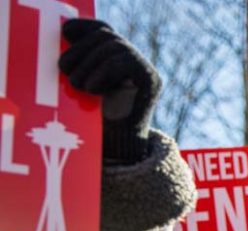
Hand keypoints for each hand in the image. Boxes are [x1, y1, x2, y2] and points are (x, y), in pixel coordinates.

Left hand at [59, 19, 161, 161]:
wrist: (117, 153)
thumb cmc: (94, 124)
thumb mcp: (81, 86)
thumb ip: (81, 64)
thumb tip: (67, 38)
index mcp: (119, 62)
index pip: (103, 31)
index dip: (84, 28)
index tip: (65, 33)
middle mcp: (136, 63)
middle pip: (106, 36)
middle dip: (81, 50)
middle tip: (64, 69)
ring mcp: (146, 71)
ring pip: (114, 45)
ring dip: (89, 63)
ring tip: (78, 86)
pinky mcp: (152, 81)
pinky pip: (124, 61)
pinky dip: (103, 72)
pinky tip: (92, 89)